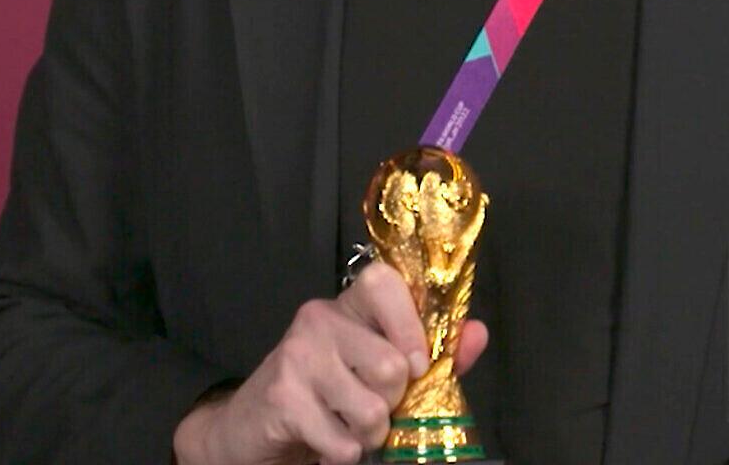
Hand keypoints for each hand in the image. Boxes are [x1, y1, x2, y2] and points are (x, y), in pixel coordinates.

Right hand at [172, 260, 489, 464]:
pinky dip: (344, 454)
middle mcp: (319, 319)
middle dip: (393, 402)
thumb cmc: (325, 395)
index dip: (410, 325)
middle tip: (373, 406)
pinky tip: (327, 440)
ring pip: (371, 408)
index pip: (385, 281)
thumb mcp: (378, 370)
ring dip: (370, 433)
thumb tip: (478, 333)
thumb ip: (435, 353)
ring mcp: (296, 356)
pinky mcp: (282, 398)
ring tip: (349, 425)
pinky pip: (344, 441)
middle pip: (391, 364)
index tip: (418, 363)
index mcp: (348, 305)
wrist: (251, 428)